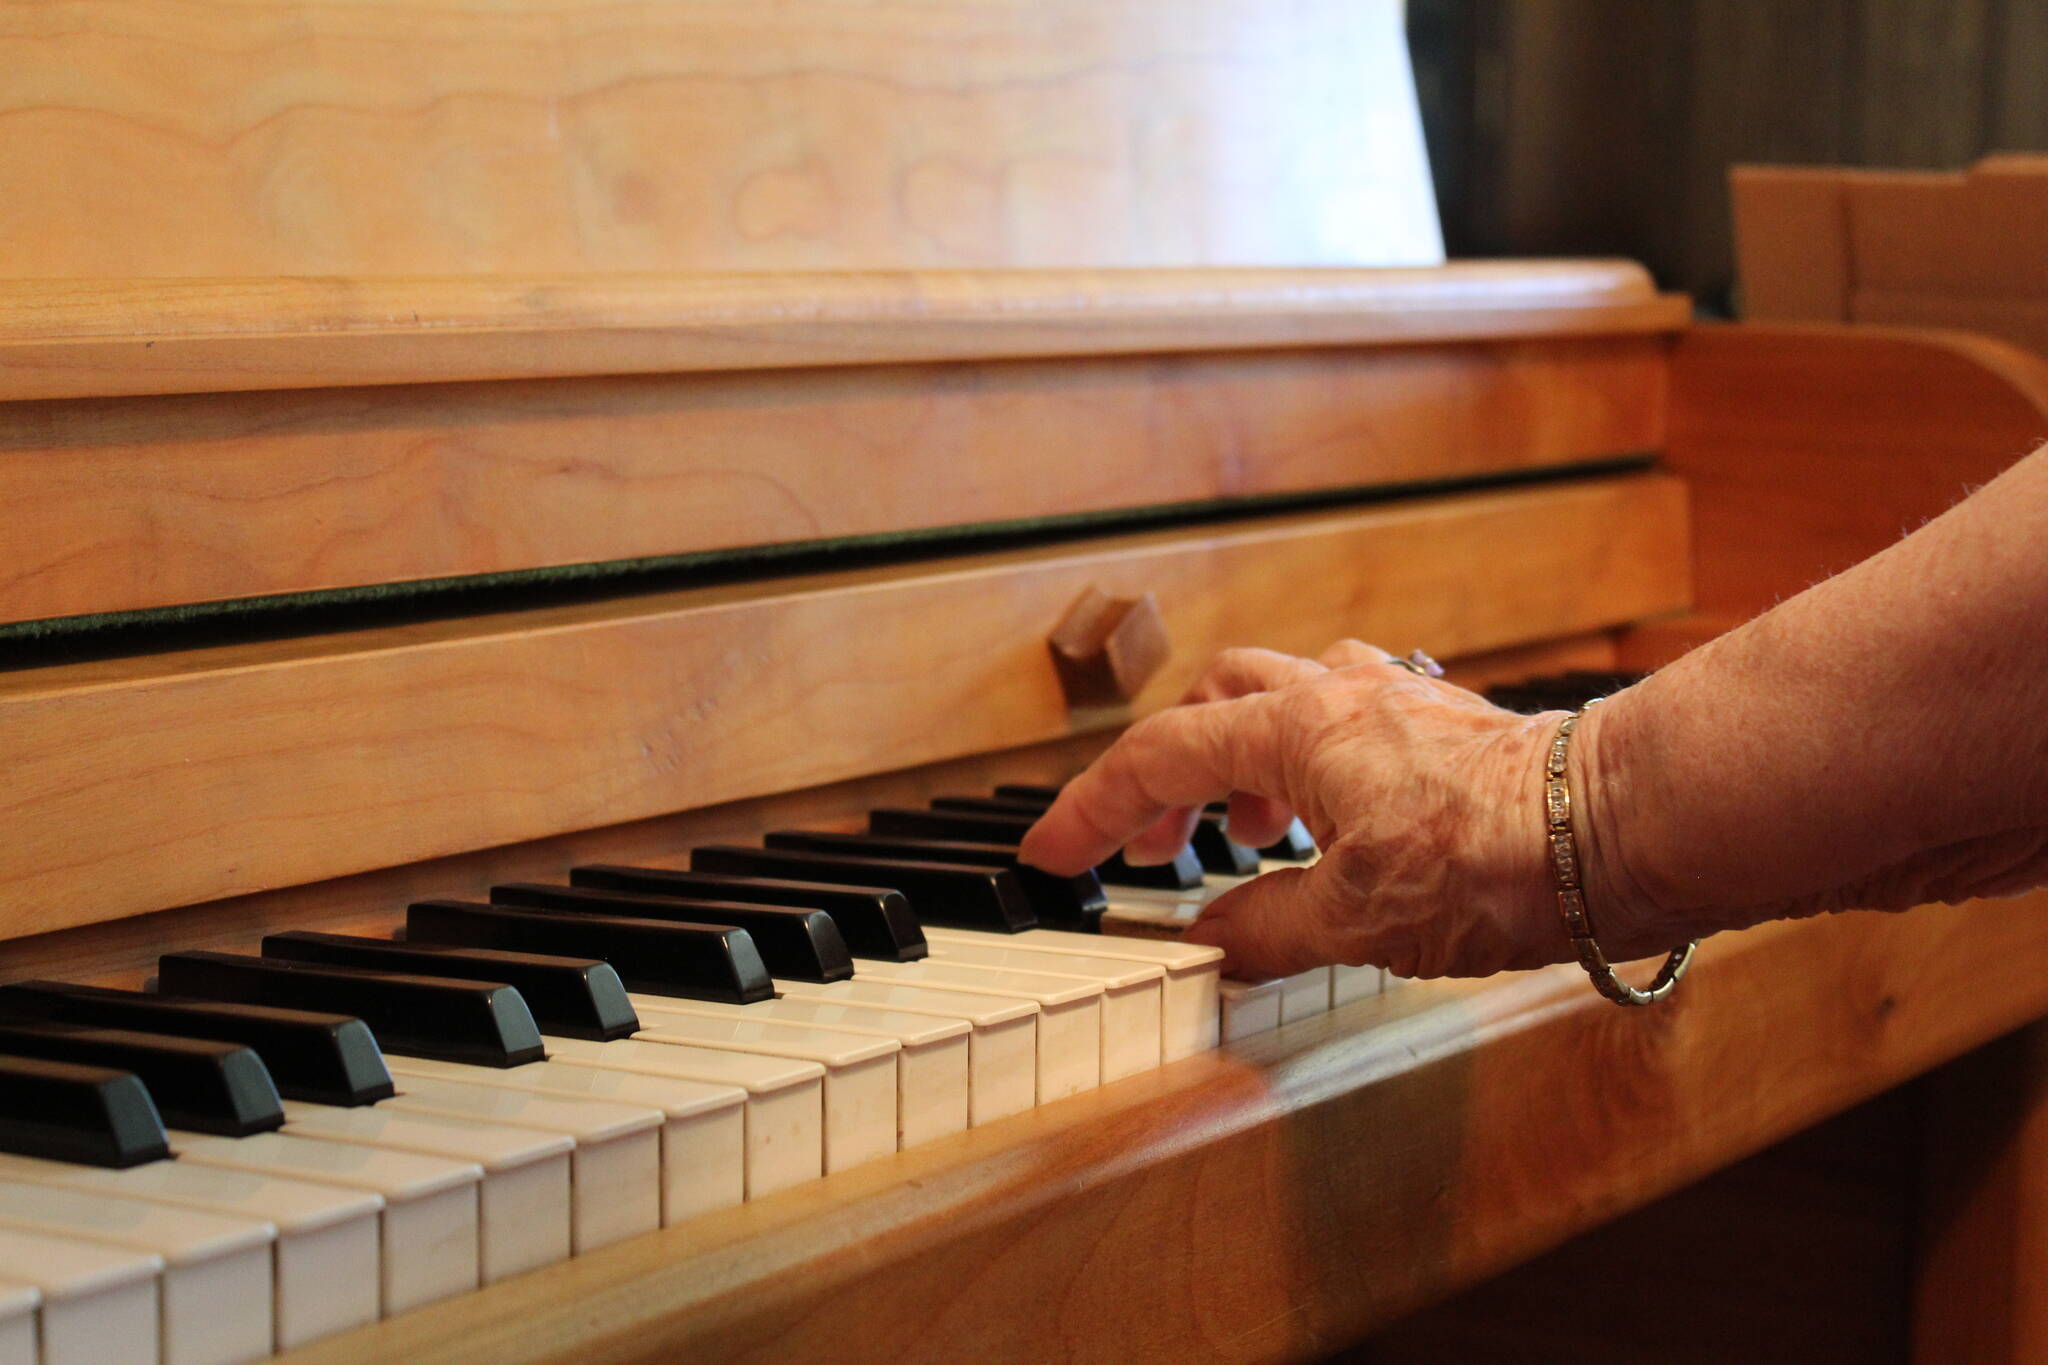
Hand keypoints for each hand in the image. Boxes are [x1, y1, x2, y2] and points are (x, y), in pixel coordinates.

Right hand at [1018, 641, 1655, 979]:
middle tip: (1158, 843)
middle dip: (1172, 772)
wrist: (1621, 829)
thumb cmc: (1498, 860)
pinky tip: (1340, 816)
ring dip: (1247, 757)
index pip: (1159, 758)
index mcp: (1296, 730)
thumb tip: (1215, 941)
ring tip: (1249, 830)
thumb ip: (1266, 928)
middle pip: (1216, 701)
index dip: (1094, 810)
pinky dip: (1317, 759)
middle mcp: (1340, 694)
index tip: (1054, 852)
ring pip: (1287, 695)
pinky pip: (1352, 715)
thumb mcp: (1355, 920)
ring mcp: (1399, 699)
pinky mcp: (1450, 722)